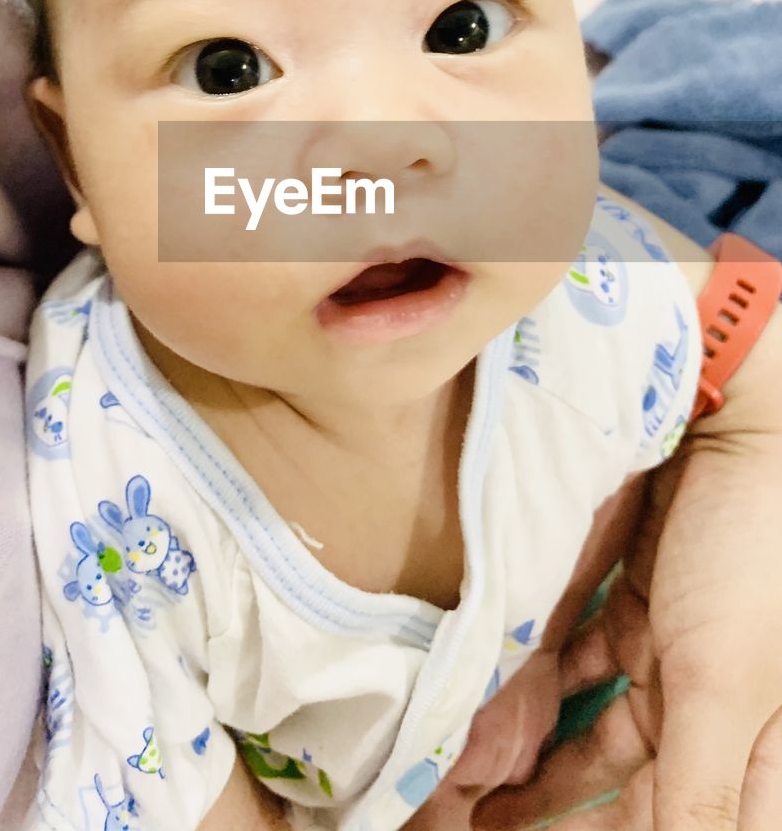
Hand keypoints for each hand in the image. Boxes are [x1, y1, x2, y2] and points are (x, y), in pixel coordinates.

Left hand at [473, 415, 781, 829]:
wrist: (732, 433)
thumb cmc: (749, 561)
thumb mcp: (726, 685)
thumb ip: (703, 789)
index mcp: (761, 752)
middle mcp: (718, 714)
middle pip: (636, 795)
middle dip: (561, 818)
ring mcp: (675, 659)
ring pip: (600, 737)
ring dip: (541, 764)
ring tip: (472, 793)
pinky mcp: (639, 609)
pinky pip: (582, 667)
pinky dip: (541, 692)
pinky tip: (492, 716)